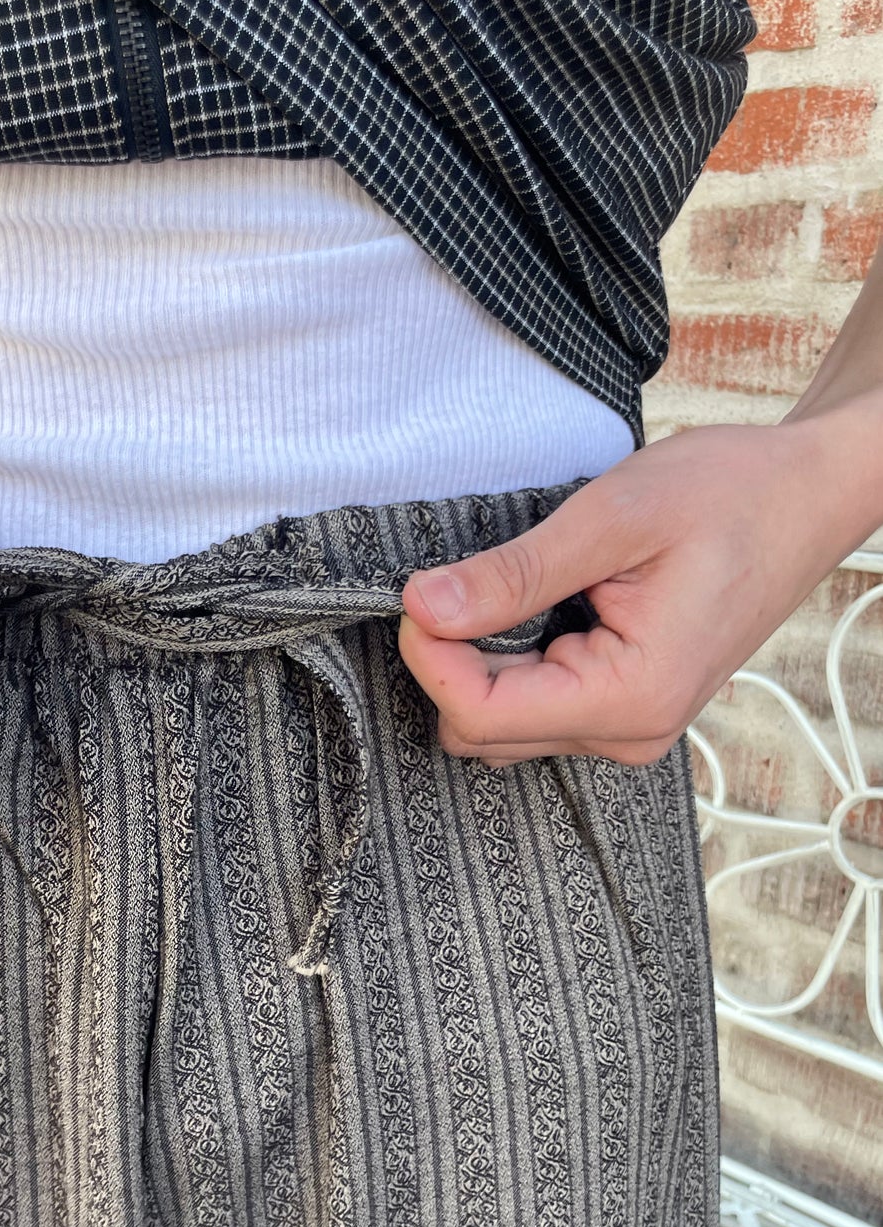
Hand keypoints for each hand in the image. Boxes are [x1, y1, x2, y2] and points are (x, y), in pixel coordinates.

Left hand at [397, 416, 880, 767]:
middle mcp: (628, 732)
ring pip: (498, 725)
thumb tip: (423, 604)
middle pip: (480, 729)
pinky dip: (508, 661)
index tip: (420, 590)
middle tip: (457, 580)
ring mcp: (626, 726)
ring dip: (477, 662)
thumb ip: (516, 573)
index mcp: (631, 697)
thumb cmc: (732, 494)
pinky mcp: (622, 706)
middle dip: (448, 660)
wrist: (807, 495)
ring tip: (509, 587)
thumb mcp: (614, 518)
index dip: (430, 654)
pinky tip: (533, 606)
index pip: (478, 714)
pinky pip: (531, 706)